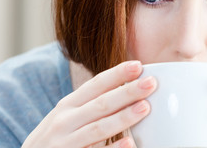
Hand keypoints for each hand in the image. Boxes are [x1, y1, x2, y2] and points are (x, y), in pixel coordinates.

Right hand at [22, 61, 156, 147]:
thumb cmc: (55, 137)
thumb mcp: (66, 116)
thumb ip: (89, 105)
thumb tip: (124, 92)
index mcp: (68, 105)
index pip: (95, 85)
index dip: (117, 74)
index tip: (139, 65)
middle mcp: (65, 120)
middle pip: (101, 103)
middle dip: (127, 91)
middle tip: (151, 83)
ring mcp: (65, 142)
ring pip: (99, 127)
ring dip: (123, 117)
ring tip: (145, 107)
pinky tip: (129, 144)